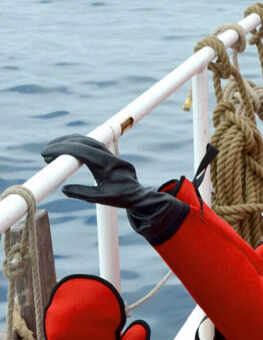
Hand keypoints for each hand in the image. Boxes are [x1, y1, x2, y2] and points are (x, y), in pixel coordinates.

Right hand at [41, 134, 186, 240]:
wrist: (140, 195)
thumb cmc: (123, 197)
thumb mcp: (103, 198)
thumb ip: (84, 193)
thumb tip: (65, 189)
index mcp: (107, 164)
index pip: (81, 150)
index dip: (62, 149)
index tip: (46, 154)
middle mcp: (108, 155)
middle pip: (83, 141)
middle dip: (62, 144)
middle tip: (45, 153)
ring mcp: (108, 154)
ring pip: (87, 141)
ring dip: (69, 143)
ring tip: (52, 152)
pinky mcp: (107, 156)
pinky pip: (90, 145)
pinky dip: (77, 146)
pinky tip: (66, 153)